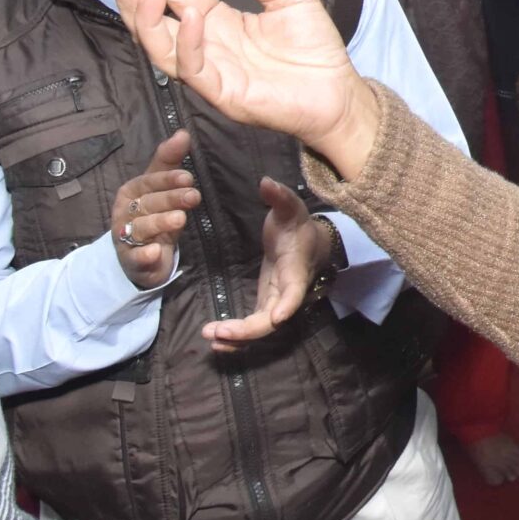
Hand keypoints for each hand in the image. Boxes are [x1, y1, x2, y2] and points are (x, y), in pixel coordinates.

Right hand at [108, 0, 379, 179]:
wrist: (339, 90)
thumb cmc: (313, 45)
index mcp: (219, 19)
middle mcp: (207, 44)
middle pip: (156, 23)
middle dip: (134, 0)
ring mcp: (212, 70)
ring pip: (162, 49)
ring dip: (148, 21)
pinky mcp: (222, 92)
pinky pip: (193, 69)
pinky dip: (189, 43)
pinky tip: (192, 18)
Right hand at [108, 131, 198, 290]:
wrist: (137, 256)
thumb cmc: (152, 214)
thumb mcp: (160, 188)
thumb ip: (169, 161)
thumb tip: (183, 133)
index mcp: (132, 191)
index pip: (148, 182)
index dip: (167, 179)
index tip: (188, 177)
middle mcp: (125, 212)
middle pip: (148, 203)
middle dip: (170, 199)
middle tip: (193, 196)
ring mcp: (125, 237)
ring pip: (142, 228)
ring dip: (160, 223)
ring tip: (180, 220)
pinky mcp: (130, 260)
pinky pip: (136, 257)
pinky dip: (144, 255)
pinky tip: (155, 251)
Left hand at [204, 179, 331, 353]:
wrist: (308, 242)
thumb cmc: (297, 224)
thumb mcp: (290, 207)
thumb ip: (279, 196)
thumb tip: (265, 181)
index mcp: (296, 268)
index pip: (295, 290)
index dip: (287, 304)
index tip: (277, 318)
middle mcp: (287, 290)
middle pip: (272, 318)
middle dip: (248, 329)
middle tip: (219, 331)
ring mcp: (276, 300)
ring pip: (260, 327)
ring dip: (237, 337)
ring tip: (210, 335)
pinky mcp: (264, 302)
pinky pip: (252, 326)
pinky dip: (235, 335)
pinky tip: (213, 338)